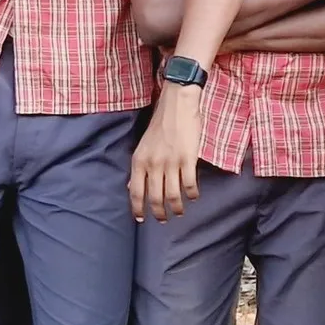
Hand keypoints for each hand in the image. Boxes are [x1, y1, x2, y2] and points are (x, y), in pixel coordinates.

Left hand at [131, 82, 204, 220]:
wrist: (177, 105)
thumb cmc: (160, 124)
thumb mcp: (142, 146)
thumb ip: (139, 168)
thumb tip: (131, 187)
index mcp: (139, 161)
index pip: (135, 192)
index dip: (138, 209)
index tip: (141, 219)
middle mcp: (153, 164)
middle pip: (155, 198)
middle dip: (159, 213)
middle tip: (164, 219)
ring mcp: (171, 162)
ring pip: (172, 195)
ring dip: (177, 207)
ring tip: (179, 212)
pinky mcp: (188, 159)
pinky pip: (189, 184)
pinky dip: (192, 194)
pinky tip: (193, 196)